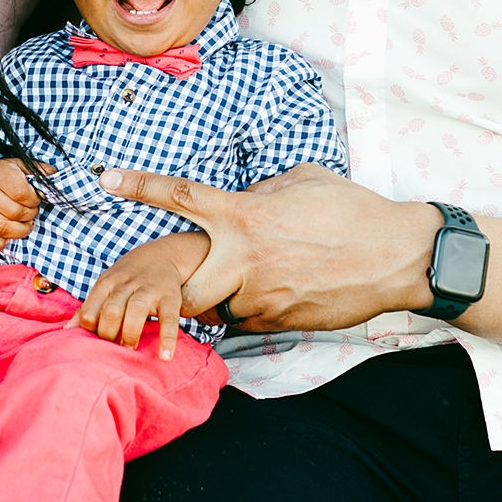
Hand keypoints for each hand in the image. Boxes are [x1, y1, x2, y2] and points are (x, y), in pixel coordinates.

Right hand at [0, 158, 49, 251]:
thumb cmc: (2, 177)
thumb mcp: (20, 166)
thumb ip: (39, 171)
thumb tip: (54, 175)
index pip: (21, 192)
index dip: (34, 199)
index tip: (35, 199)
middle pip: (14, 213)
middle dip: (30, 215)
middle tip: (31, 212)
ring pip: (2, 229)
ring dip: (20, 231)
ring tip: (24, 224)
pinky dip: (1, 243)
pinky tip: (7, 236)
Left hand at [78, 236, 203, 360]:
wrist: (162, 255)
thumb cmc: (127, 278)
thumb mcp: (105, 286)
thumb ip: (87, 308)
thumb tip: (66, 331)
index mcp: (106, 284)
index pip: (89, 312)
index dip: (90, 332)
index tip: (97, 343)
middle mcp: (126, 285)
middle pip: (111, 312)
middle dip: (109, 335)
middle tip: (114, 350)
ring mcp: (149, 290)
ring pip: (136, 311)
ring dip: (131, 335)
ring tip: (130, 350)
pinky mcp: (170, 297)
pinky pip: (169, 319)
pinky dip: (167, 338)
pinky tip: (165, 356)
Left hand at [97, 164, 440, 332]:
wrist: (397, 257)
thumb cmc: (353, 210)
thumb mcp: (302, 182)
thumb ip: (262, 190)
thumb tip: (243, 198)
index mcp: (245, 214)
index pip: (179, 196)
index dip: (138, 185)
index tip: (104, 179)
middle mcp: (244, 258)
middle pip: (182, 287)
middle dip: (180, 288)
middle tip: (200, 276)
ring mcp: (260, 296)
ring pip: (216, 307)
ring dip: (225, 296)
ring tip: (261, 279)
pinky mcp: (279, 323)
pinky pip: (248, 320)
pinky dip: (256, 307)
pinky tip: (287, 290)